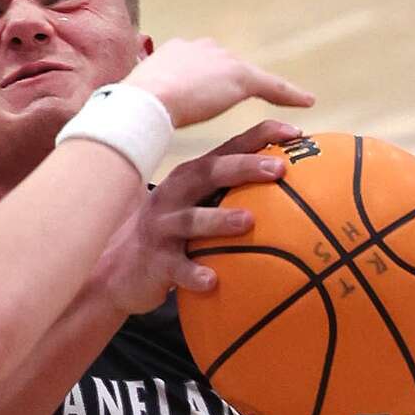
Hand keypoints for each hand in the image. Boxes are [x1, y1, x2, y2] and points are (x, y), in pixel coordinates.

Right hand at [93, 120, 301, 313]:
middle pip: (208, 173)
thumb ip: (232, 198)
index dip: (260, 136)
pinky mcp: (154, 261)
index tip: (296, 133)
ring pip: (191, 220)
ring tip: (248, 222)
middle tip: (278, 169)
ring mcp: (162, 228)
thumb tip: (297, 198)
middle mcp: (174, 196)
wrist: (117, 270)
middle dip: (243, 167)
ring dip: (219, 219)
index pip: (227, 149)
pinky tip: (212, 281)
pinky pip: (176, 268)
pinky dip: (193, 274)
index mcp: (190, 179)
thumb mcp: (196, 209)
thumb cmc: (171, 236)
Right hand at [126, 37, 314, 127]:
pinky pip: (270, 86)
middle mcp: (199, 47)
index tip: (202, 89)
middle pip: (222, 63)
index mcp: (173, 51)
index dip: (199, 78)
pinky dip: (288, 94)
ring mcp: (219, 59)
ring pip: (245, 76)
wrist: (143, 101)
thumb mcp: (130, 107)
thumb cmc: (128, 111)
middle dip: (228, 79)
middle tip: (232, 99)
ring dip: (257, 89)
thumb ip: (136, 109)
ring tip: (275, 101)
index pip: (194, 62)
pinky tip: (307, 103)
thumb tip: (118, 126)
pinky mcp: (238, 76)